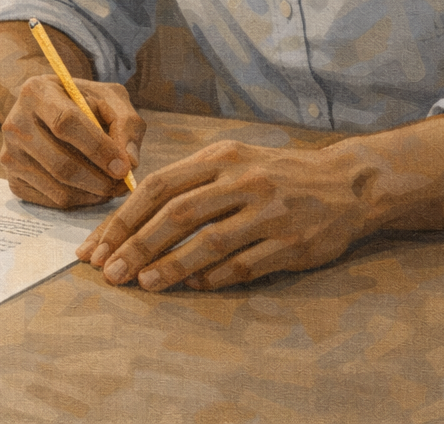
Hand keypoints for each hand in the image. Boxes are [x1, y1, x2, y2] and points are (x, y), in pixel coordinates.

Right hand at [0, 74, 143, 207]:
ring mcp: (10, 154)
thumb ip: (126, 123)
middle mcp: (15, 123)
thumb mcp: (108, 97)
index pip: (65, 123)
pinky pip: (52, 201)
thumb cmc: (81, 101)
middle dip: (100, 180)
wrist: (45, 110)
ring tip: (112, 185)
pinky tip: (92, 188)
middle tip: (123, 184)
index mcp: (36, 92)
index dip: (98, 148)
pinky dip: (80, 200)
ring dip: (94, 194)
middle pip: (61, 164)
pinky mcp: (13, 179)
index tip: (123, 167)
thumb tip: (129, 162)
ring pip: (59, 188)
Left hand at [74, 140, 370, 291]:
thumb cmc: (273, 174)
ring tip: (142, 283)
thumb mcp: (230, 162)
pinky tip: (193, 287)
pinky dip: (215, 277)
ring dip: (171, 266)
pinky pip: (245, 264)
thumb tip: (132, 223)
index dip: (123, 219)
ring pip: (209, 241)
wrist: (347, 183)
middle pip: (177, 214)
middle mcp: (242, 180)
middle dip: (136, 245)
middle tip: (109, 271)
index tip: (96, 246)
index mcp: (219, 157)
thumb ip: (187, 184)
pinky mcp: (293, 243)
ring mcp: (269, 212)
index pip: (157, 187)